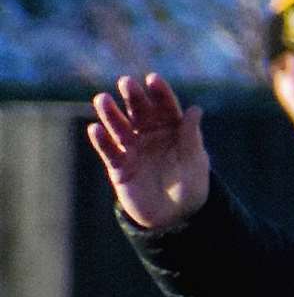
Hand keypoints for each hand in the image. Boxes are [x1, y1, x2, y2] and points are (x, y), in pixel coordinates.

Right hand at [86, 73, 210, 228]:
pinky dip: (102, 140)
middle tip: (126, 82)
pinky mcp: (119, 166)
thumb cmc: (191, 187)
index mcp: (173, 130)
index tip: (153, 79)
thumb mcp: (195, 162)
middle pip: (140, 112)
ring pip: (120, 127)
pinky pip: (109, 151)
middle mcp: (151, 135)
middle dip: (133, 97)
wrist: (175, 217)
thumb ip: (191, 137)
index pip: (166, 107)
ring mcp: (133, 149)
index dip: (160, 93)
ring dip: (110, 113)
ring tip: (102, 99)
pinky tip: (96, 129)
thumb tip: (195, 109)